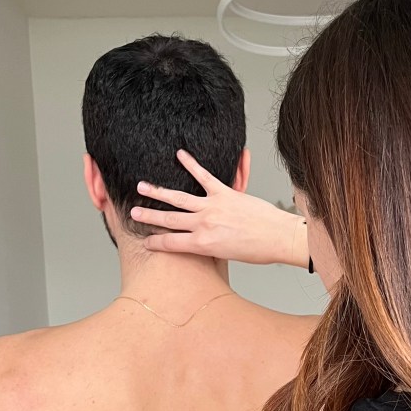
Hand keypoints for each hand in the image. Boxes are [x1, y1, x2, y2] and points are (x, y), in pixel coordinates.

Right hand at [131, 150, 307, 267]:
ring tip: (142, 186)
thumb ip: (209, 246)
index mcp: (203, 245)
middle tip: (132, 212)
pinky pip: (204, 176)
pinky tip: (180, 155)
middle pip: (169, 220)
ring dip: (158, 192)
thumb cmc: (257, 250)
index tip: (144, 241)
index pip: (171, 244)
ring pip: (178, 199)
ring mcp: (213, 207)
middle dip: (148, 216)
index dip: (155, 242)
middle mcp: (204, 225)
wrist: (278, 237)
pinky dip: (191, 164)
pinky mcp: (225, 193)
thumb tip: (199, 242)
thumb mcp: (227, 255)